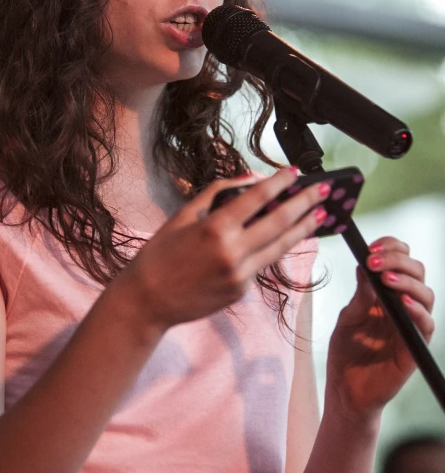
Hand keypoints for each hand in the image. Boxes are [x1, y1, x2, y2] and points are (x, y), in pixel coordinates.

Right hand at [115, 168, 327, 331]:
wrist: (147, 301)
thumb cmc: (160, 254)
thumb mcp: (183, 215)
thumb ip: (217, 193)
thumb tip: (249, 181)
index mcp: (215, 228)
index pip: (257, 199)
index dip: (279, 183)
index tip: (295, 172)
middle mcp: (232, 252)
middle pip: (279, 223)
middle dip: (304, 204)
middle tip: (324, 190)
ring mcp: (239, 275)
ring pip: (279, 247)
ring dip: (303, 229)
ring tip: (321, 215)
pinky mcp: (241, 291)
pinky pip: (260, 265)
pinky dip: (273, 248)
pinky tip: (285, 237)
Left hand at [325, 236, 434, 421]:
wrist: (345, 389)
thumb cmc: (346, 352)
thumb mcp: (349, 317)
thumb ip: (361, 294)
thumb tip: (364, 262)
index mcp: (386, 294)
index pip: (400, 260)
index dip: (391, 248)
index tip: (372, 246)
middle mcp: (403, 306)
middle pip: (417, 271)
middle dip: (397, 259)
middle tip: (375, 261)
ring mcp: (411, 325)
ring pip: (426, 293)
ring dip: (408, 281)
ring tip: (387, 279)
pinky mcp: (415, 346)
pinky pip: (427, 324)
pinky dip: (418, 310)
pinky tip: (402, 303)